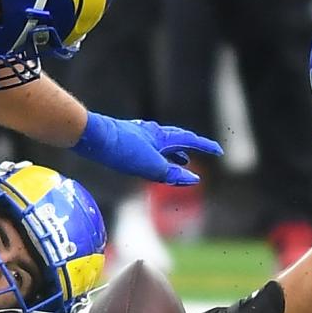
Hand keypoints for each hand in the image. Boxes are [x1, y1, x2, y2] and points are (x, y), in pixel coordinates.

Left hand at [72, 113, 221, 184]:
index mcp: (162, 137)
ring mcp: (139, 135)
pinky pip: (150, 147)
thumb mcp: (151, 166)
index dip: (206, 146)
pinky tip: (151, 160)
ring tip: (182, 160)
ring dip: (175, 153)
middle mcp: (153, 133)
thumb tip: (194, 179)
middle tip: (201, 153)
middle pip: (178, 140)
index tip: (219, 151)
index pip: (191, 140)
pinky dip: (159, 155)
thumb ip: (173, 174)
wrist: (92, 136)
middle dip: (191, 148)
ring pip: (163, 144)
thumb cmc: (121, 150)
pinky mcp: (126, 139)